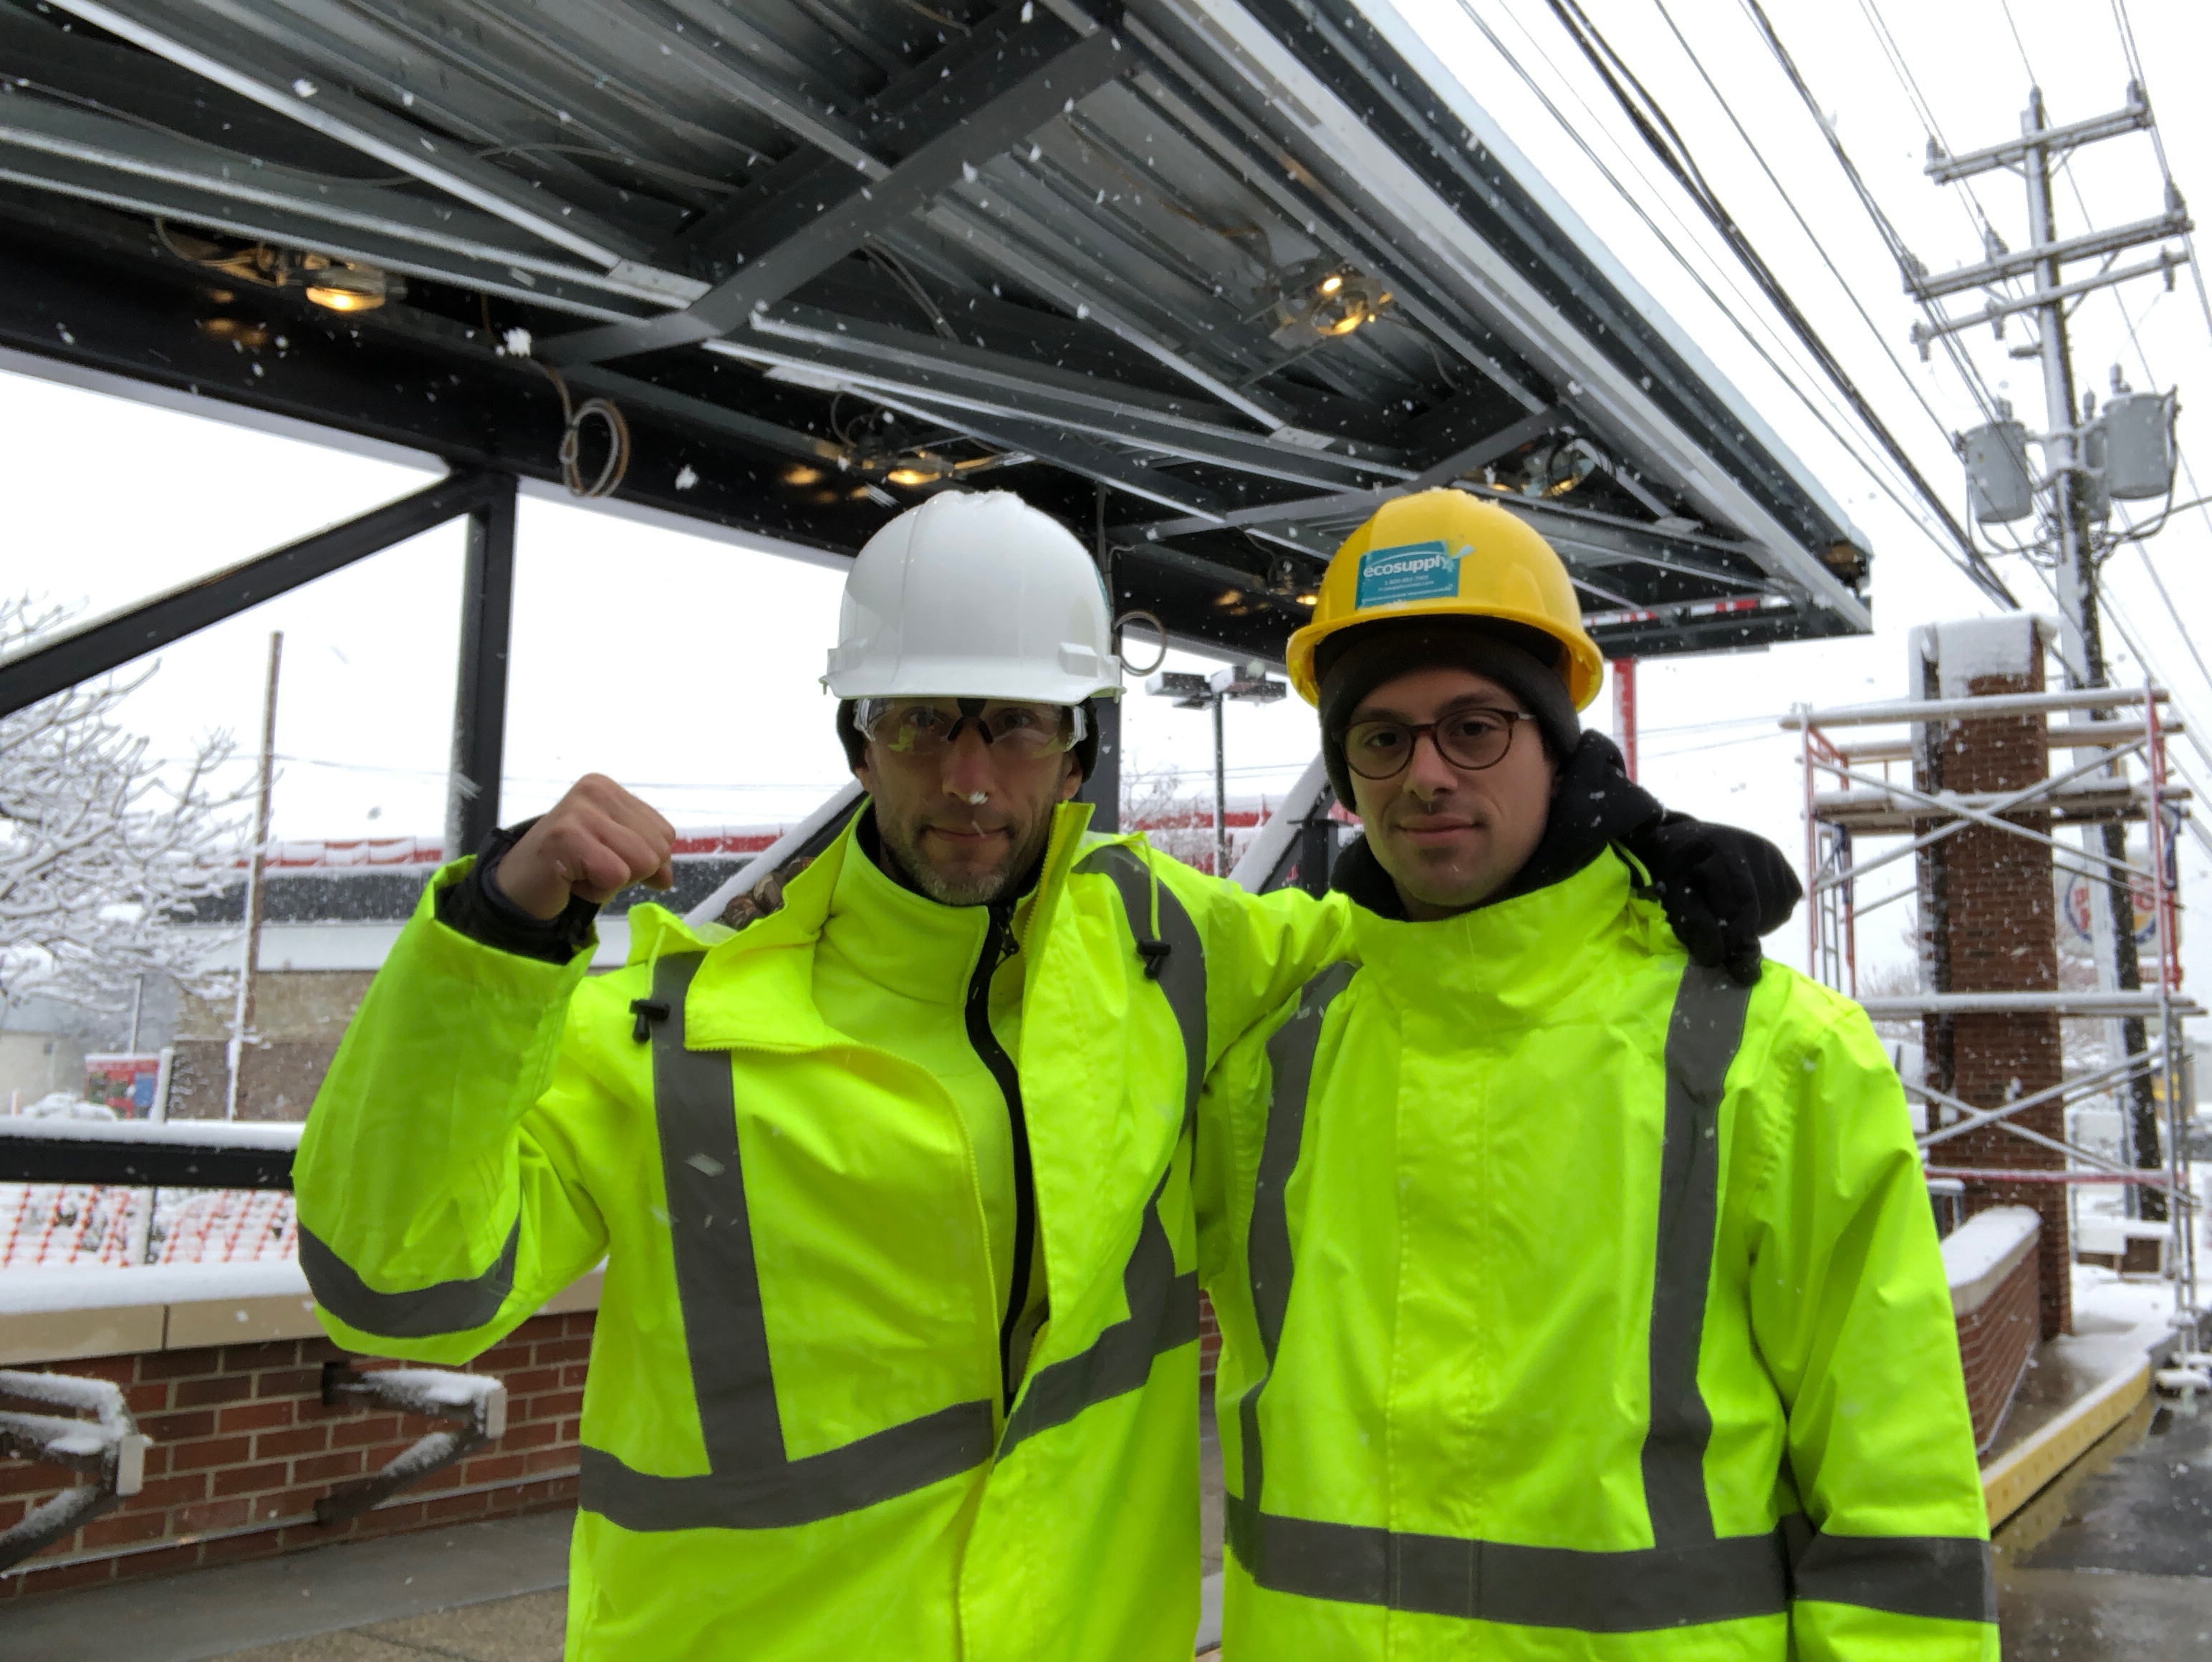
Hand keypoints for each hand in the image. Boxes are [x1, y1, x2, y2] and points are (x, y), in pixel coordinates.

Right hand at [494, 775, 675, 919]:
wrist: (516, 887)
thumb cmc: (568, 868)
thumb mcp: (617, 855)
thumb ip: (648, 858)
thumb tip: (667, 877)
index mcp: (610, 788)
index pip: (665, 834)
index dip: (642, 860)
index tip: (603, 858)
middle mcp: (596, 791)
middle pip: (657, 849)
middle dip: (628, 872)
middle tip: (589, 867)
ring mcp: (579, 811)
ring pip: (642, 862)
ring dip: (611, 882)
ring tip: (581, 872)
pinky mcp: (566, 837)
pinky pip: (615, 876)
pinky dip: (596, 890)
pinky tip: (571, 880)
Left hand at [1631, 816, 1802, 986]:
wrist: (1682, 841)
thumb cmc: (1672, 872)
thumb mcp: (1672, 897)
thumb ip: (1695, 927)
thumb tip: (1717, 960)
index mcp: (1722, 849)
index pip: (1742, 905)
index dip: (1736, 939)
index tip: (1725, 962)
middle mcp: (1753, 845)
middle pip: (1764, 909)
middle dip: (1746, 934)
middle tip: (1725, 941)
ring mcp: (1770, 852)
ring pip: (1780, 907)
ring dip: (1760, 925)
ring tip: (1734, 921)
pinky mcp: (1780, 860)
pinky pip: (1789, 899)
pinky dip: (1772, 912)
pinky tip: (1750, 909)